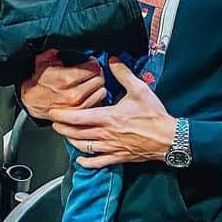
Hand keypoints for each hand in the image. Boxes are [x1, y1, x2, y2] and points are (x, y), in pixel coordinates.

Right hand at [21, 48, 104, 119]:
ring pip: (101, 91)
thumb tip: (64, 43)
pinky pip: (98, 103)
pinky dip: (96, 97)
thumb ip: (54, 52)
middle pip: (100, 79)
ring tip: (91, 83)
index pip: (94, 68)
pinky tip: (89, 94)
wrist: (31, 101)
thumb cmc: (38, 81)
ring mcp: (78, 106)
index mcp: (66, 79)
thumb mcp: (43, 61)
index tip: (90, 63)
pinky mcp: (80, 114)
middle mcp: (74, 94)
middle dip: (97, 74)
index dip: (93, 63)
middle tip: (92, 72)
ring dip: (98, 86)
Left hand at [51, 61, 175, 167]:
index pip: (78, 117)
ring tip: (66, 135)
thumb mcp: (139, 89)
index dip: (62, 116)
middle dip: (62, 128)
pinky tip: (80, 158)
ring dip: (72, 141)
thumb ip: (123, 74)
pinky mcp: (118, 157)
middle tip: (54, 124)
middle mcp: (106, 134)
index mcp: (108, 117)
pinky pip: (98, 162)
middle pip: (76, 133)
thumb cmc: (154, 115)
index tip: (53, 112)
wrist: (168, 138)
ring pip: (84, 147)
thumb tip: (112, 59)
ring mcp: (111, 147)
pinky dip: (87, 162)